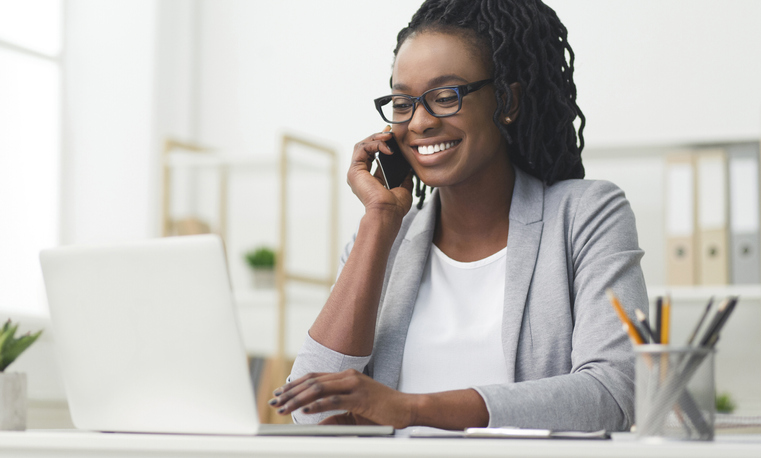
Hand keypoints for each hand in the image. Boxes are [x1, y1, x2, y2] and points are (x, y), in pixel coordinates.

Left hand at [269, 369, 417, 428]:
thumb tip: (315, 423)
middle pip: (312, 381)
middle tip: (275, 402)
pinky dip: (318, 404)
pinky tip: (305, 410)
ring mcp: (354, 385)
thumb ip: (334, 415)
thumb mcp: (353, 412)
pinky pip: (334, 400)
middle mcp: (348, 377)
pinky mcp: (361, 397)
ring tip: (284, 407)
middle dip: (291, 392)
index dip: (295, 384)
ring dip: (299, 399)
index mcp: (345, 377)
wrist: (406, 409)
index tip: (280, 393)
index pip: (314, 377)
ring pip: (319, 388)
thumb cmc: (382, 411)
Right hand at [348, 128, 413, 219]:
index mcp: (369, 179)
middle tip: (390, 132)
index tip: (392, 137)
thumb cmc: (394, 206)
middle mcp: (360, 175)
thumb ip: (404, 177)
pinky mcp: (355, 171)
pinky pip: (362, 149)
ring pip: (361, 146)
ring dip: (375, 138)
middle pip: (365, 148)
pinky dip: (374, 144)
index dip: (381, 143)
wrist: (388, 213)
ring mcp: (355, 173)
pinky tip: (387, 147)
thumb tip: (409, 169)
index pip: (372, 155)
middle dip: (378, 137)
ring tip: (389, 136)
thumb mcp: (403, 187)